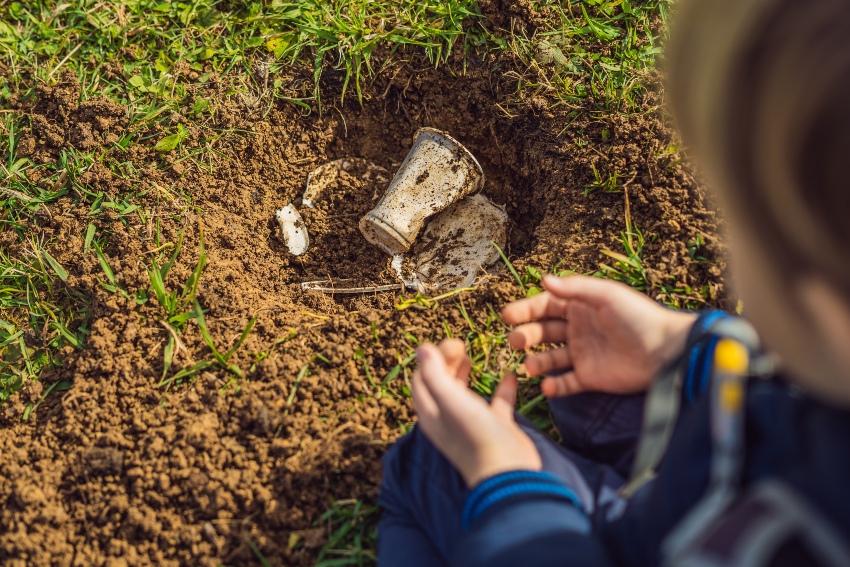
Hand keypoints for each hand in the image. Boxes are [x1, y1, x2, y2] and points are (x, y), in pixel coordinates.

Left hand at [412, 339, 541, 486]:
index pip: (421, 380)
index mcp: (431, 414)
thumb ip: (434, 373)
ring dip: (463, 373)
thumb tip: (421, 348)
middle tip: (459, 344)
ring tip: (468, 355)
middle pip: (440, 384)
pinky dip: (501, 387)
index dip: (431, 358)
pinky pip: (497, 402)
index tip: (451, 343)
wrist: (507, 471)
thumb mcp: (450, 400)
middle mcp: (448, 418)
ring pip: (464, 393)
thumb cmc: (474, 435)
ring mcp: (473, 423)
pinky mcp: (496, 427)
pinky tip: (508, 373)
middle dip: (445, 362)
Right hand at [502, 275, 696, 396]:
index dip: (525, 310)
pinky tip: (548, 385)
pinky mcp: (590, 377)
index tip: (507, 316)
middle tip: (517, 342)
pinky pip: (566, 383)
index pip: (545, 306)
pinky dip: (555, 386)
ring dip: (536, 361)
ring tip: (530, 366)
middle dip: (526, 336)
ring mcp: (583, 354)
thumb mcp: (607, 295)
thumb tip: (544, 279)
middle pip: (543, 331)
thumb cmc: (638, 317)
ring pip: (550, 358)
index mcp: (580, 307)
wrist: (666, 351)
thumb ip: (575, 288)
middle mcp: (578, 330)